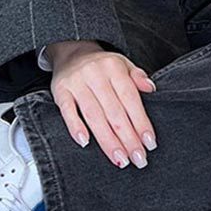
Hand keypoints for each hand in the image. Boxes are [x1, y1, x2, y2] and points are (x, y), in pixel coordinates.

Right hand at [47, 40, 157, 169]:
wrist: (72, 52)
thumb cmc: (102, 65)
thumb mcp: (124, 64)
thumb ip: (138, 76)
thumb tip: (151, 88)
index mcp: (114, 68)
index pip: (130, 99)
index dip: (141, 122)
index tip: (149, 143)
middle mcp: (96, 74)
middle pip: (114, 111)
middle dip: (128, 138)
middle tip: (138, 159)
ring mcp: (77, 83)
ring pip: (94, 115)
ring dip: (107, 140)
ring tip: (119, 159)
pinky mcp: (60, 91)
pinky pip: (67, 111)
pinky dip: (75, 127)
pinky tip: (84, 142)